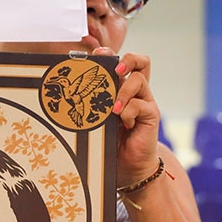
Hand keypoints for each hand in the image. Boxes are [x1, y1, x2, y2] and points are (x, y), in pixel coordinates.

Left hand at [93, 47, 161, 185]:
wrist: (128, 166)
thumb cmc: (110, 141)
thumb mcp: (97, 119)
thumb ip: (92, 103)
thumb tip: (70, 89)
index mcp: (122, 89)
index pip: (123, 62)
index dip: (112, 54)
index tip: (97, 54)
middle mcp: (136, 92)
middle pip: (141, 61)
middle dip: (128, 59)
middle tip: (115, 70)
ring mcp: (145, 102)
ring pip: (139, 80)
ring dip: (123, 91)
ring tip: (113, 110)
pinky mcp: (151, 115)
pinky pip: (142, 104)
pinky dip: (129, 111)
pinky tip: (123, 123)